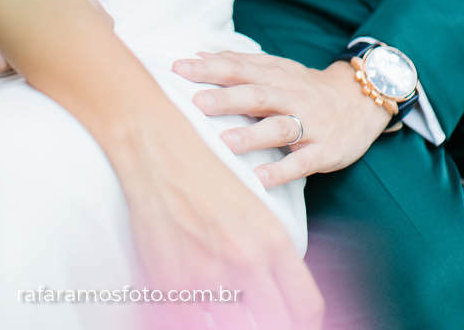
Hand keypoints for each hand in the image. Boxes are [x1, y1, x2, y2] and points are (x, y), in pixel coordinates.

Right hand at [116, 124, 323, 329]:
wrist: (157, 151)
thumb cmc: (205, 173)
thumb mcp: (254, 210)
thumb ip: (271, 257)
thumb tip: (278, 301)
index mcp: (273, 240)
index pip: (306, 308)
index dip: (302, 324)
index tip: (290, 321)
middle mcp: (247, 261)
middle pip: (274, 323)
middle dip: (264, 322)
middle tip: (252, 313)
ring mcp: (209, 276)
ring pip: (231, 325)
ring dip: (226, 316)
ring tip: (217, 295)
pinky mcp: (173, 283)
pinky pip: (193, 320)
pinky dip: (194, 312)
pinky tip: (191, 291)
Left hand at [172, 51, 391, 188]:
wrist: (361, 102)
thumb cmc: (306, 87)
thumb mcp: (277, 69)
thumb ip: (241, 63)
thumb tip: (200, 54)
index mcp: (277, 75)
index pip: (240, 68)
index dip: (210, 68)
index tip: (179, 69)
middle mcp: (291, 96)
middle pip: (257, 95)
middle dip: (227, 99)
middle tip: (196, 102)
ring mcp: (310, 124)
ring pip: (280, 127)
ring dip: (253, 136)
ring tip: (225, 143)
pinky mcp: (324, 150)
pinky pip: (303, 161)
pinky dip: (282, 170)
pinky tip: (260, 179)